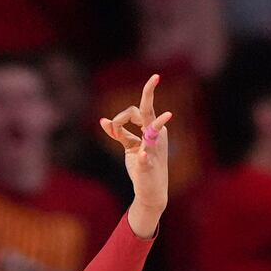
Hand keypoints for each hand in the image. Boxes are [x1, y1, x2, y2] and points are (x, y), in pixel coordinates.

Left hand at [101, 74, 171, 224]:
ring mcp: (154, 149)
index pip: (138, 110)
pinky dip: (144, 157)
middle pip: (147, 110)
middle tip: (152, 80)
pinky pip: (145, 158)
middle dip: (145, 96)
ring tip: (168, 116)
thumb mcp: (129, 147)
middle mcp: (156, 135)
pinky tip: (143, 155)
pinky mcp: (148, 165)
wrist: (150, 190)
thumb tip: (103, 120)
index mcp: (150, 129)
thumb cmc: (141, 166)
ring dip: (157, 123)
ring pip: (154, 128)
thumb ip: (118, 133)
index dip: (123, 115)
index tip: (126, 114)